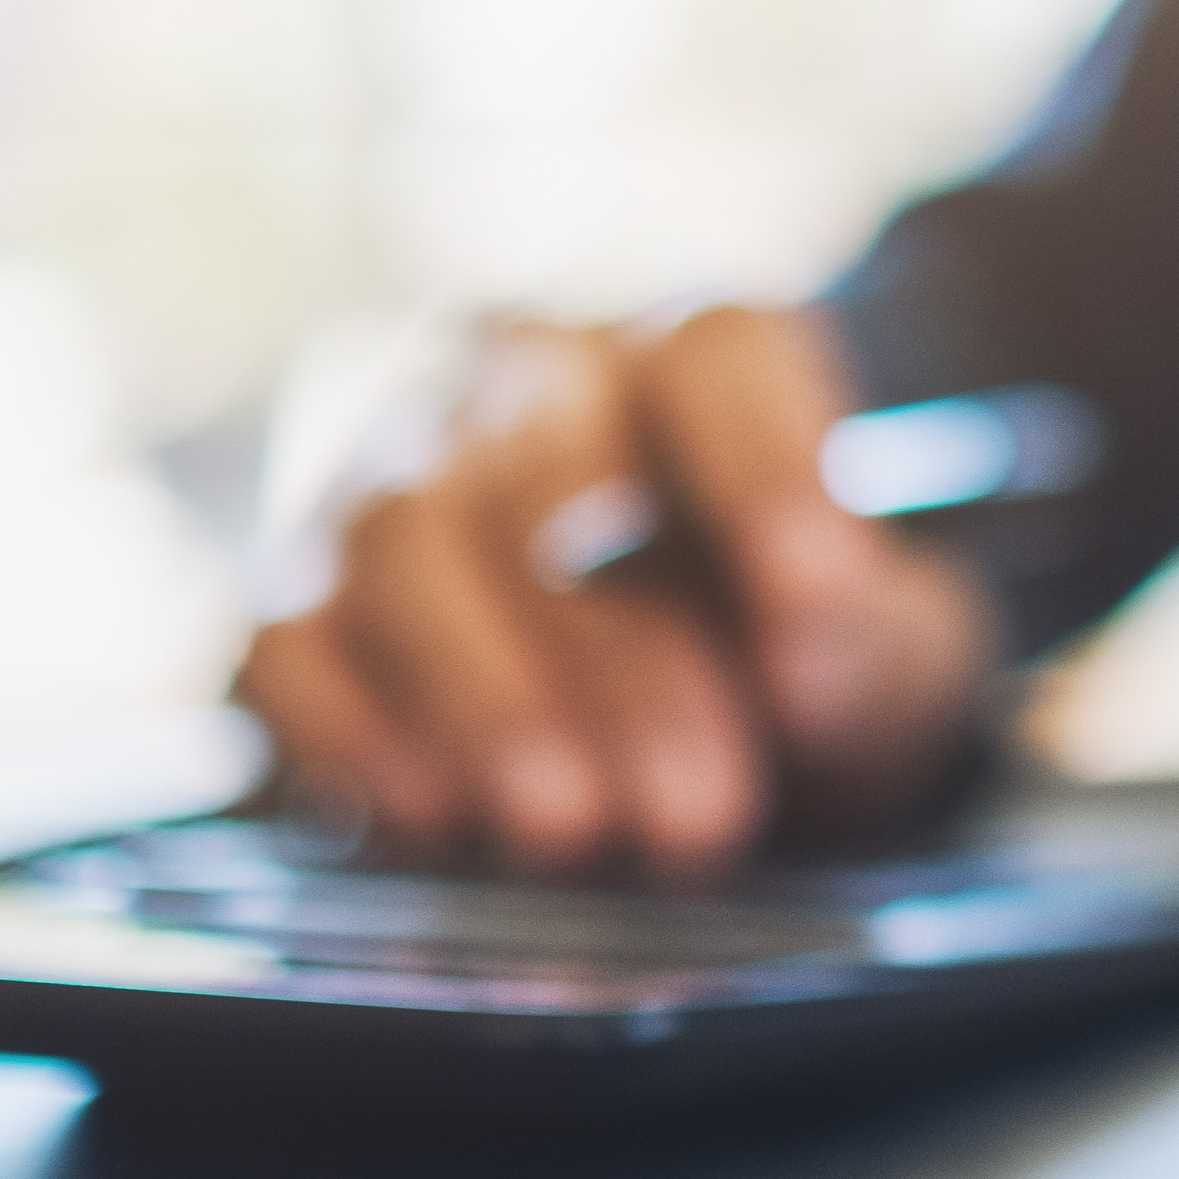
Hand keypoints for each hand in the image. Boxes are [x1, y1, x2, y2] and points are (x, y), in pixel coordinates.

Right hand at [235, 305, 999, 875]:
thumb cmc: (801, 645)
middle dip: (624, 655)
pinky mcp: (302, 593)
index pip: (719, 355)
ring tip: (568, 829)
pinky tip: (433, 814)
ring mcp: (395, 469)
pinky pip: (292, 638)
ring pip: (406, 541)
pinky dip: (351, 725)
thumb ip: (870, 640)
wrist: (699, 699)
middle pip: (555, 474)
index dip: (766, 464)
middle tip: (696, 811)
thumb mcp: (885, 646)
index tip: (818, 595)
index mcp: (697, 349)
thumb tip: (808, 656)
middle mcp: (531, 377)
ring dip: (487, 696)